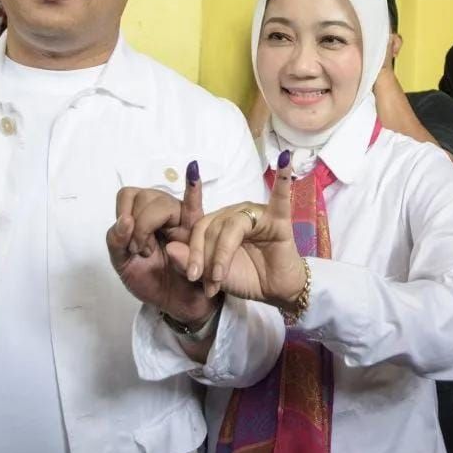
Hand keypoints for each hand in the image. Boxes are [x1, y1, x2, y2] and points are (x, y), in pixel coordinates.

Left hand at [106, 166, 215, 326]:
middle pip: (144, 196)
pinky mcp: (197, 230)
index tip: (128, 244)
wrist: (176, 303)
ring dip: (151, 227)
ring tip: (157, 252)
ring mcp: (181, 217)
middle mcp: (162, 209)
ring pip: (162, 203)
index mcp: (143, 214)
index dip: (124, 216)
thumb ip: (116, 243)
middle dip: (138, 227)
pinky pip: (196, 204)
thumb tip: (124, 220)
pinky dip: (193, 186)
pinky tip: (192, 170)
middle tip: (143, 251)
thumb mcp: (123, 265)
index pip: (127, 195)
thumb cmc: (152, 280)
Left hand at [177, 154, 305, 308]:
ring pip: (231, 226)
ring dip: (223, 254)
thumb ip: (189, 263)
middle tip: (209, 285)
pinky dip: (282, 178)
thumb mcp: (211, 276)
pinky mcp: (278, 218)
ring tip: (220, 278)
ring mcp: (256, 213)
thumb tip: (168, 248)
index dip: (193, 252)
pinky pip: (279, 196)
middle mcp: (235, 213)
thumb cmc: (246, 278)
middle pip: (212, 227)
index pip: (198, 228)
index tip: (192, 278)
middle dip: (207, 258)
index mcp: (218, 222)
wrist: (275, 292)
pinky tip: (284, 160)